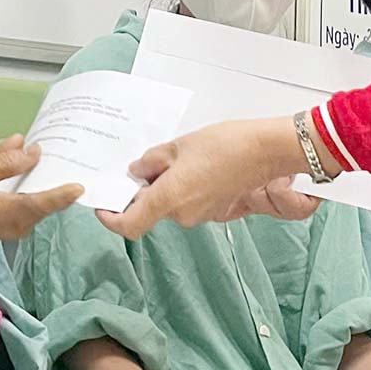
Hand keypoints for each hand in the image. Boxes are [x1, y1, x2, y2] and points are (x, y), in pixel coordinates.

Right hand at [0, 135, 81, 260]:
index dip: (63, 194)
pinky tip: (26, 169)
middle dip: (54, 176)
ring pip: (39, 201)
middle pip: (46, 200)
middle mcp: (19, 224)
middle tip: (62, 151)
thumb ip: (2, 160)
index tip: (80, 185)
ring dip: (41, 180)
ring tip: (41, 155)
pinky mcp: (16, 226)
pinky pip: (32, 205)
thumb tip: (31, 150)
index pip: (43, 203)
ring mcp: (19, 228)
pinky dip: (32, 188)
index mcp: (8, 211)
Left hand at [101, 118, 311, 239]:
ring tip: (179, 157)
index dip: (111, 218)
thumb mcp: (179, 145)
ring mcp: (201, 216)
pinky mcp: (216, 211)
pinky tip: (196, 166)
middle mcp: (183, 214)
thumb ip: (152, 161)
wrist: (266, 151)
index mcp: (169, 198)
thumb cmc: (225, 145)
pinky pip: (189, 203)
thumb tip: (137, 171)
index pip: (129, 225)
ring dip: (166, 186)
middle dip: (145, 188)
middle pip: (151, 209)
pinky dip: (184, 188)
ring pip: (171, 204)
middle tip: (148, 162)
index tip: (104, 205)